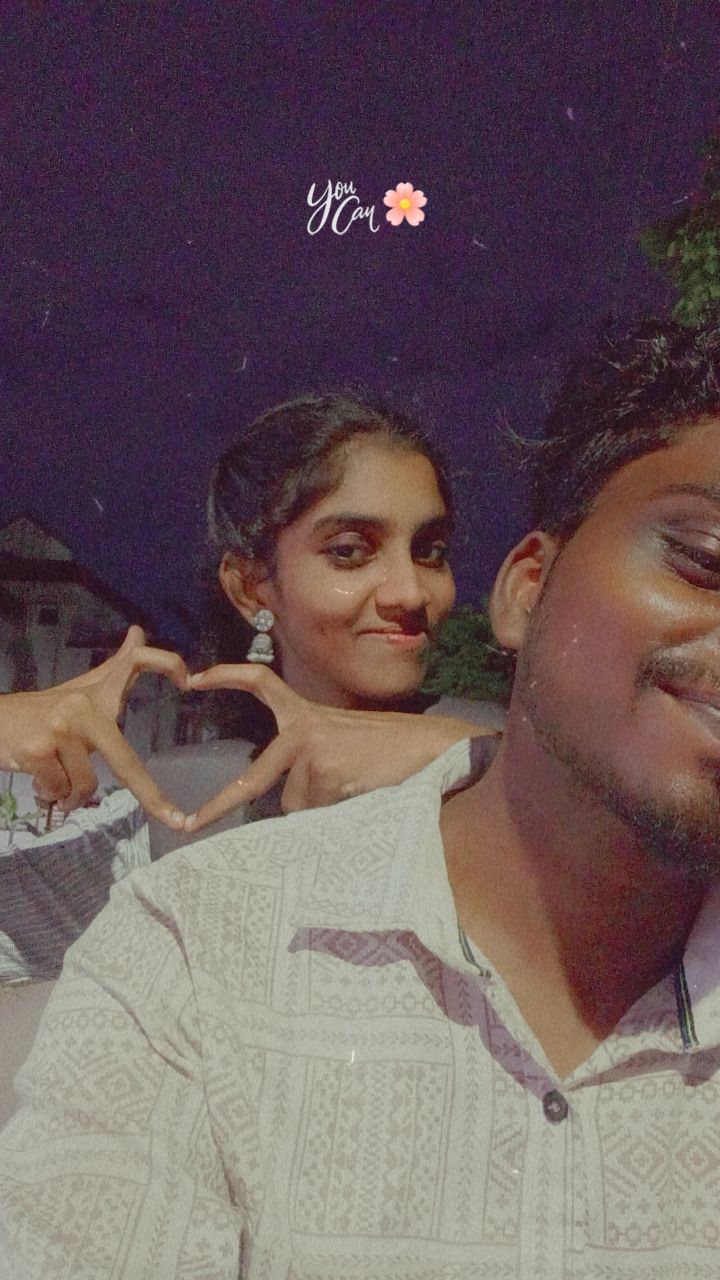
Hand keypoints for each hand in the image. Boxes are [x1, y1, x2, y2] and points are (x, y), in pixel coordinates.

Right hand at [0, 626, 189, 828]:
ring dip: (72, 798)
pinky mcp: (36, 750)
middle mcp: (80, 705)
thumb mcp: (78, 689)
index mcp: (96, 694)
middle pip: (123, 760)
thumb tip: (139, 631)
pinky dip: (53, 797)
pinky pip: (60, 791)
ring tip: (58, 786)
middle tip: (175, 821)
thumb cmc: (40, 712)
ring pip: (85, 787)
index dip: (165, 663)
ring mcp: (58, 728)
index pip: (135, 661)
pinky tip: (41, 784)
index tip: (189, 682)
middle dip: (152, 796)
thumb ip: (113, 668)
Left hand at [184, 663, 491, 832]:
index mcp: (306, 715)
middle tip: (189, 824)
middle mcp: (301, 729)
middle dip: (220, 806)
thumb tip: (288, 809)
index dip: (226, 677)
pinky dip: (334, 818)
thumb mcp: (343, 747)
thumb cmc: (393, 751)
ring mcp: (311, 751)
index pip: (261, 683)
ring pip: (295, 807)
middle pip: (258, 781)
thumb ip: (310, 765)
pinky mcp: (324, 774)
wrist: (434, 748)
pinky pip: (316, 815)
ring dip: (318, 812)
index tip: (193, 679)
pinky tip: (362, 799)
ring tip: (356, 793)